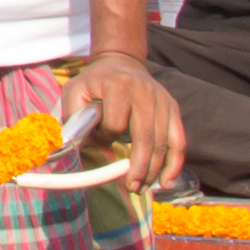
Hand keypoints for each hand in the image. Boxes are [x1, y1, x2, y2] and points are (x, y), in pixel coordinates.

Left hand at [73, 49, 188, 190]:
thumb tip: (70, 146)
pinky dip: (175, 163)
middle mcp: (145, 92)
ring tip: (143, 187)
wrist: (121, 62)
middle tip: (132, 187)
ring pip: (164, 142)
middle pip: (146, 137)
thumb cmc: (94, 82)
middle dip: (139, 167)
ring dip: (155, 170)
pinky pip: (179, 140)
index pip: (115, 123)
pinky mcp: (173, 108)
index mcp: (118, 86)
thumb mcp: (75, 90)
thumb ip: (72, 116)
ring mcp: (162, 100)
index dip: (104, 137)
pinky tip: (166, 181)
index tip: (97, 140)